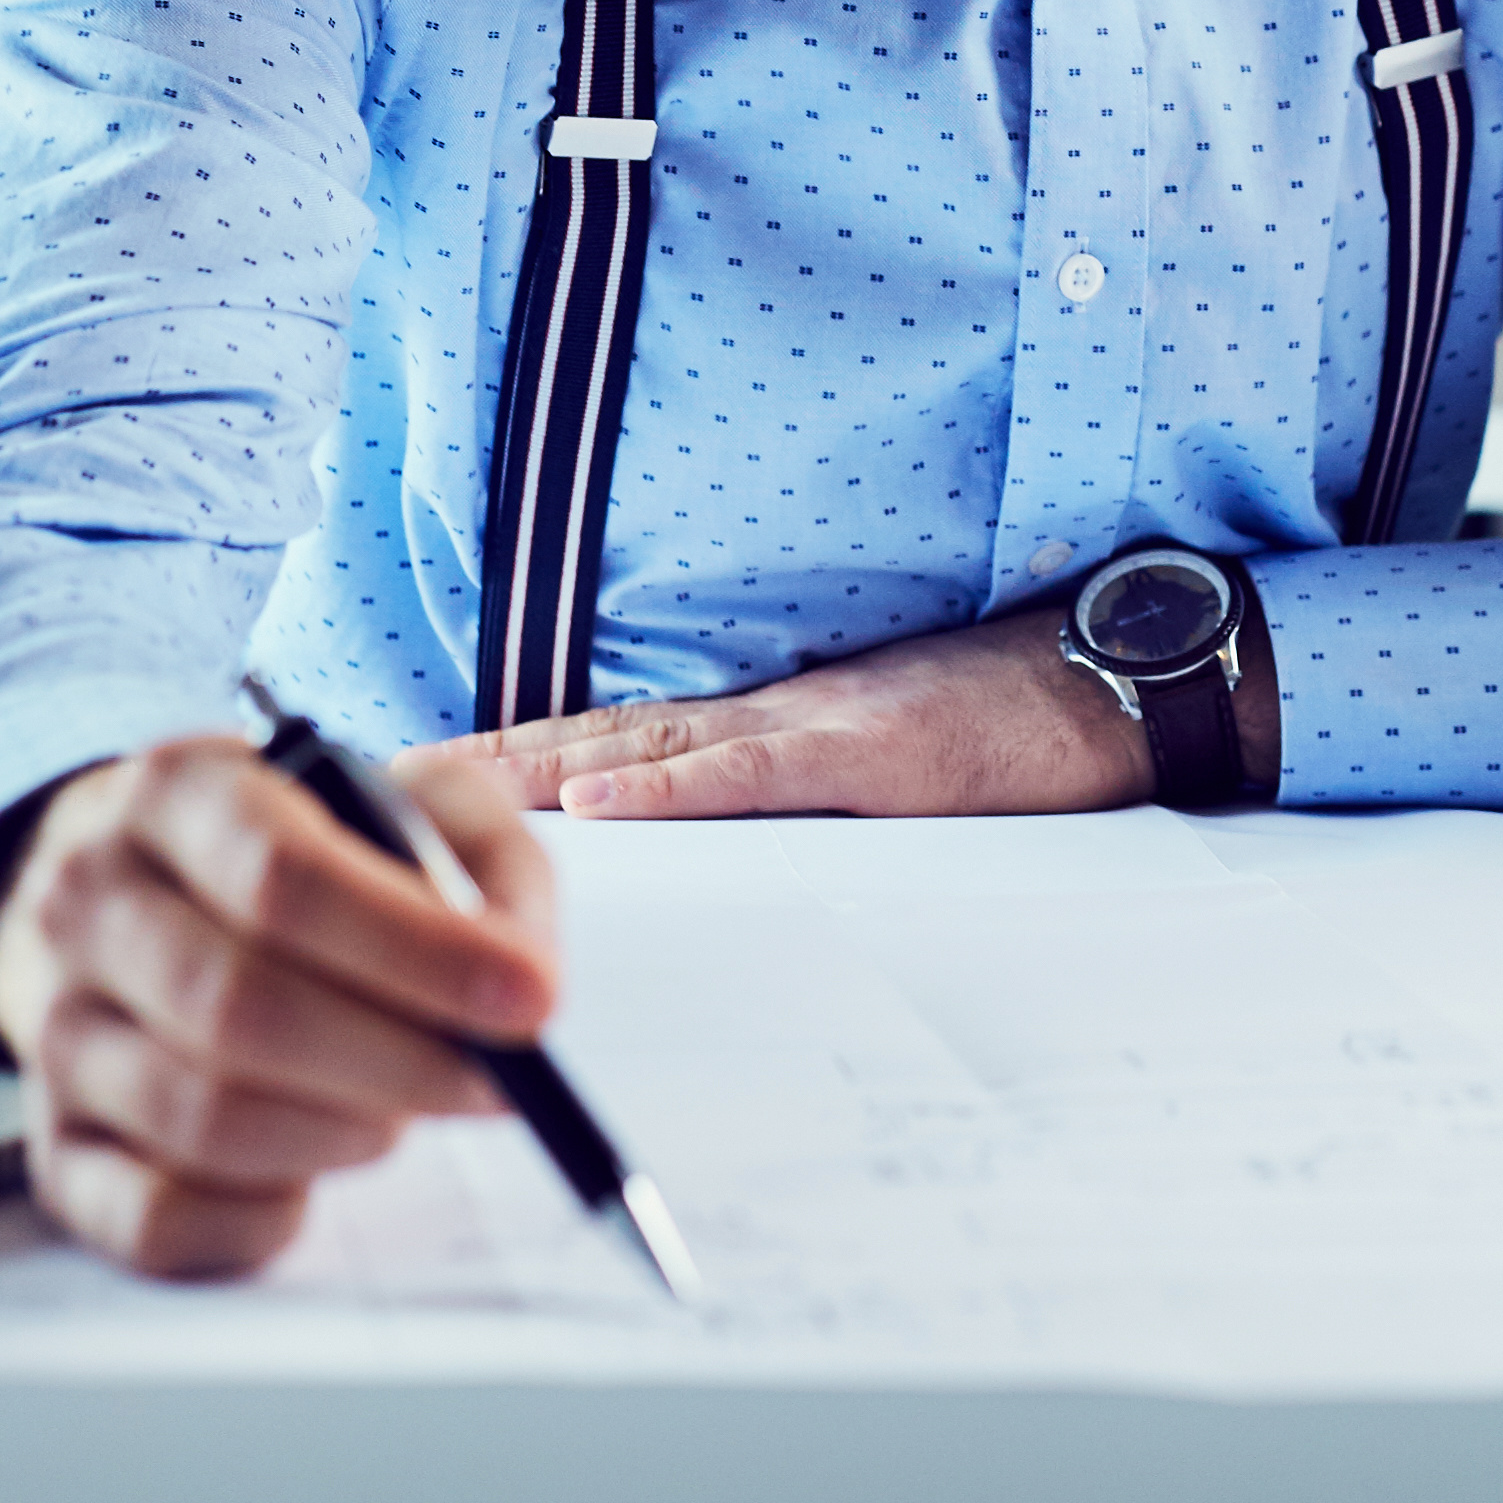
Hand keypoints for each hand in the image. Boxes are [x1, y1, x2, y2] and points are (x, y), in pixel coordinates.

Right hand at [0, 733, 558, 1276]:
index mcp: (175, 793)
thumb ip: (483, 859)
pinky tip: (310, 1177)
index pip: (284, 876)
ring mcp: (57, 1031)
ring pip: (200, 1118)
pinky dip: (258, 1220)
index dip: (419, 951)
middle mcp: (89, 903)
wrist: (128, 893)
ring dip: (339, 1134)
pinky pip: (152, 1218)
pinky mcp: (53, 1147)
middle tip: (492, 1081)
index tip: (531, 1002)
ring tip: (399, 1110)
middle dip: (397, 1060)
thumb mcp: (396, 801)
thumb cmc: (291, 855)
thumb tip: (522, 974)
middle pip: (238, 1006)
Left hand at [445, 597, 1261, 817]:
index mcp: (773, 720)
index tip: (417, 781)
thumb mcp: (889, 758)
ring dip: (542, 770)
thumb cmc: (1019, 725)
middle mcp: (773, 711)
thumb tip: (714, 824)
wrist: (1125, 678)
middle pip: (603, 730)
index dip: (517, 756)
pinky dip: (672, 786)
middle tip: (377, 789)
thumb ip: (800, 785)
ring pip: (652, 743)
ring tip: (443, 794)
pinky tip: (601, 800)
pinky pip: (755, 772)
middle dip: (488, 767)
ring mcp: (817, 727)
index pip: (620, 734)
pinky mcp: (872, 755)